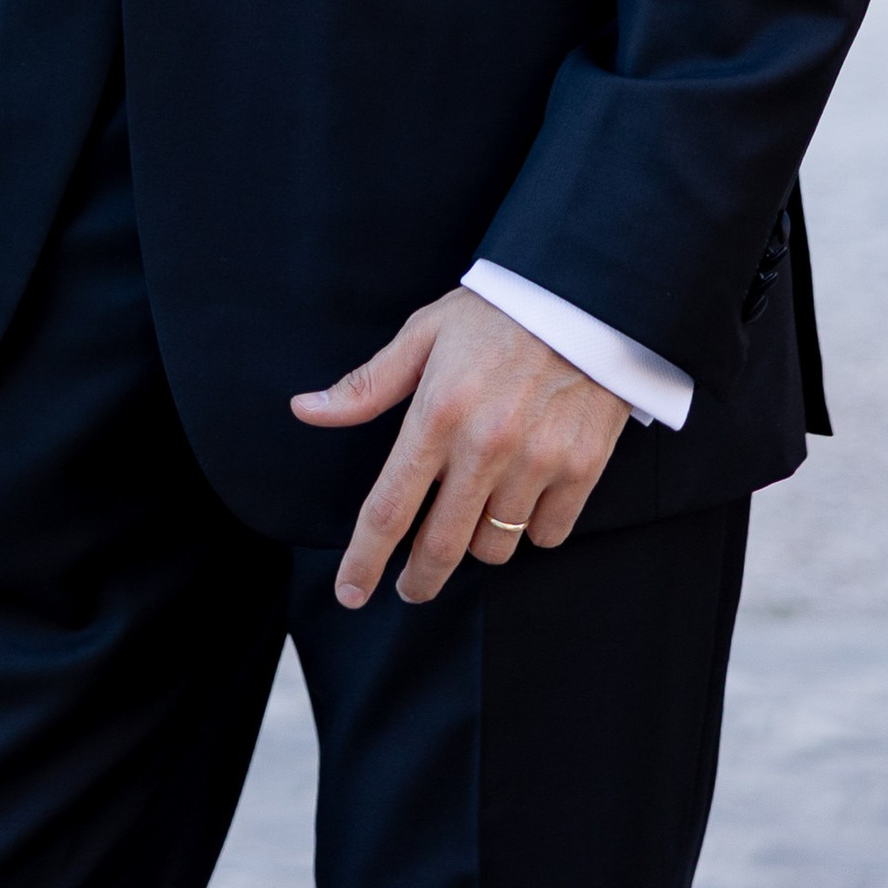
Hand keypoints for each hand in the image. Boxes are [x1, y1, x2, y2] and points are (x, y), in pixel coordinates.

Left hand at [291, 288, 627, 608]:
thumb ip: (366, 386)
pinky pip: (547, 534)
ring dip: (477, 545)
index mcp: (437, 413)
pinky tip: (522, 499)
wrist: (581, 295)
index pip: (389, 507)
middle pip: (441, 546)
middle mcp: (485, 445)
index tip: (350, 592)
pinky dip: (531, 529)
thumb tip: (306, 409)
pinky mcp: (582, 468)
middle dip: (419, 581)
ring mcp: (537, 461)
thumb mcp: (422, 335)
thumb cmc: (494, 314)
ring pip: (495, 546)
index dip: (365, 559)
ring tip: (473, 516)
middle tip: (409, 588)